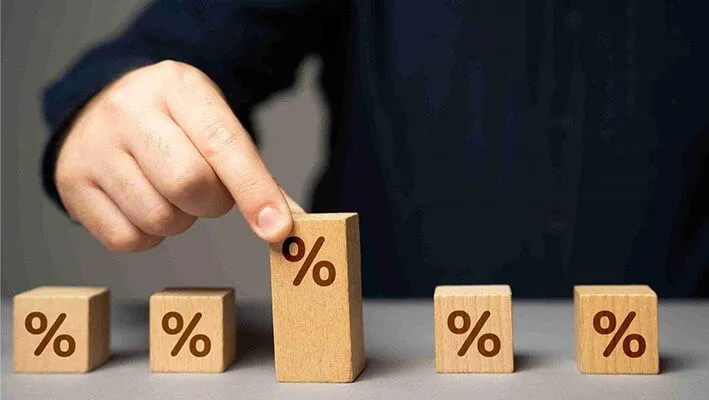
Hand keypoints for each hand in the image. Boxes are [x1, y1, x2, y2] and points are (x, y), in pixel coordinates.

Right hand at [54, 60, 301, 250]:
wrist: (103, 106)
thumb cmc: (173, 122)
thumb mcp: (212, 122)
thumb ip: (251, 170)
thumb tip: (286, 223)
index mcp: (177, 86)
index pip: (224, 144)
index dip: (254, 190)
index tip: (278, 228)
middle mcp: (129, 110)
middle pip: (188, 184)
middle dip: (211, 203)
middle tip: (207, 193)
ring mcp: (94, 146)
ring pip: (158, 217)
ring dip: (179, 220)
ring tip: (170, 192)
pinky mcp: (71, 183)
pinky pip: (127, 239)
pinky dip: (148, 236)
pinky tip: (143, 205)